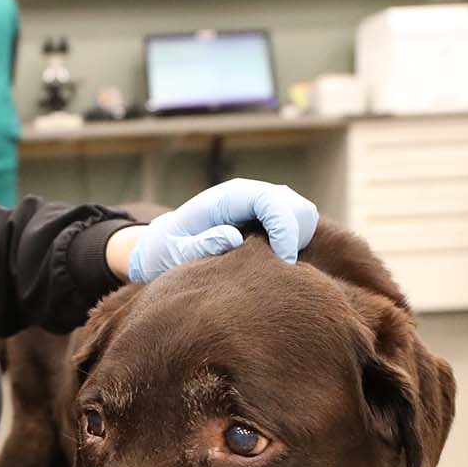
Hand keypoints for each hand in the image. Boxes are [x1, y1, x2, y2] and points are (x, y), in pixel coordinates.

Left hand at [117, 179, 319, 281]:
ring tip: (274, 267)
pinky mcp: (271, 221)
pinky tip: (274, 264)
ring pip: (304, 216)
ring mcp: (263, 207)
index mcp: (227, 198)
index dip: (284, 229)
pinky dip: (297, 245)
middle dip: (296, 238)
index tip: (282, 262)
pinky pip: (300, 228)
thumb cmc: (165, 251)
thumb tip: (233, 237)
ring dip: (299, 242)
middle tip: (278, 270)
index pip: (270, 200)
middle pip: (295, 206)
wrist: (164, 247)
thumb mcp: (173, 253)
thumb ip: (199, 246)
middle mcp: (250, 196)